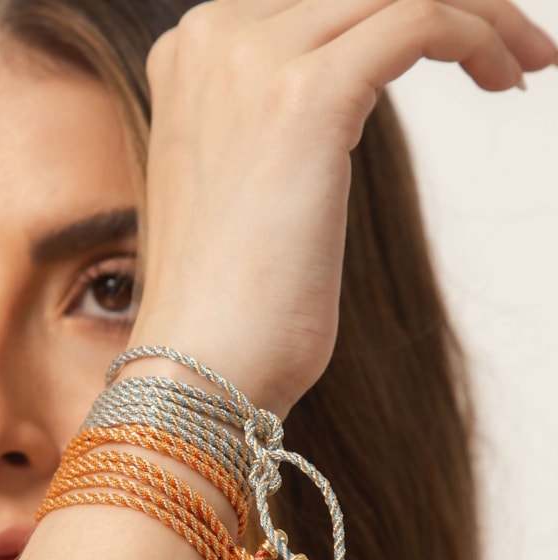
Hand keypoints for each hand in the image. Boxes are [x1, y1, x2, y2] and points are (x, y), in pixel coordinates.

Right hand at [132, 0, 556, 416]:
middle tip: (515, 51)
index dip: (396, 9)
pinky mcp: (304, 98)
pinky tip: (507, 78)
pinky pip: (419, 19)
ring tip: (523, 65)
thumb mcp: (246, 184)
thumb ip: (275, 122)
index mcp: (191, 53)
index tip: (460, 48)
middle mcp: (213, 37)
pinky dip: (478, 36)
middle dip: (451, 2)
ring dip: (480, 14)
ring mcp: (252, 61)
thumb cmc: (229, 304)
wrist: (198, 368)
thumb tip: (343, 100)